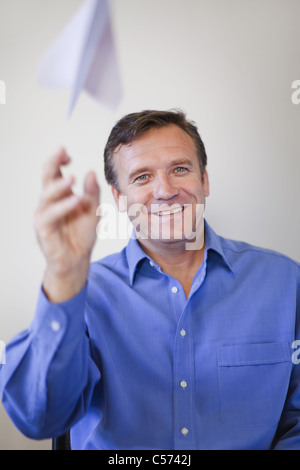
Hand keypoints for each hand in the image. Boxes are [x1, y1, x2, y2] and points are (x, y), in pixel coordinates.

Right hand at [34, 148, 99, 301]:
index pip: (54, 173)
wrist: (77, 260)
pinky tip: (75, 200)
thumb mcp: (91, 210)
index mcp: (58, 196)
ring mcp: (43, 215)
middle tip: (61, 152)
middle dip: (52, 164)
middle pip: (46, 178)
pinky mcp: (43, 230)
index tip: (67, 153)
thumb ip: (91, 193)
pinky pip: (51, 216)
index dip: (58, 161)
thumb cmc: (81, 235)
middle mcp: (48, 203)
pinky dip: (63, 207)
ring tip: (71, 178)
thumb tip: (91, 171)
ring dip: (59, 186)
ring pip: (47, 196)